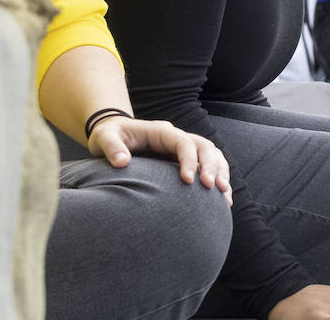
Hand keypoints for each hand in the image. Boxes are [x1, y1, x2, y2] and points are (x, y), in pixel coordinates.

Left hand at [88, 116, 232, 205]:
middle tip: (213, 188)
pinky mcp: (184, 159)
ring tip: (225, 196)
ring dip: (221, 173)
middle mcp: (177, 138)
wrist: (113, 134)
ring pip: (212, 155)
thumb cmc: (109, 136)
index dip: (189, 160)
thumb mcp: (104, 138)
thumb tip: (122, 162)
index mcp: (162, 132)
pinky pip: (208, 165)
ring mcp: (183, 148)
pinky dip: (218, 178)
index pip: (184, 142)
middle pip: (205, 147)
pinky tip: (223, 198)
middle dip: (212, 166)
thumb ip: (112, 148)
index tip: (188, 180)